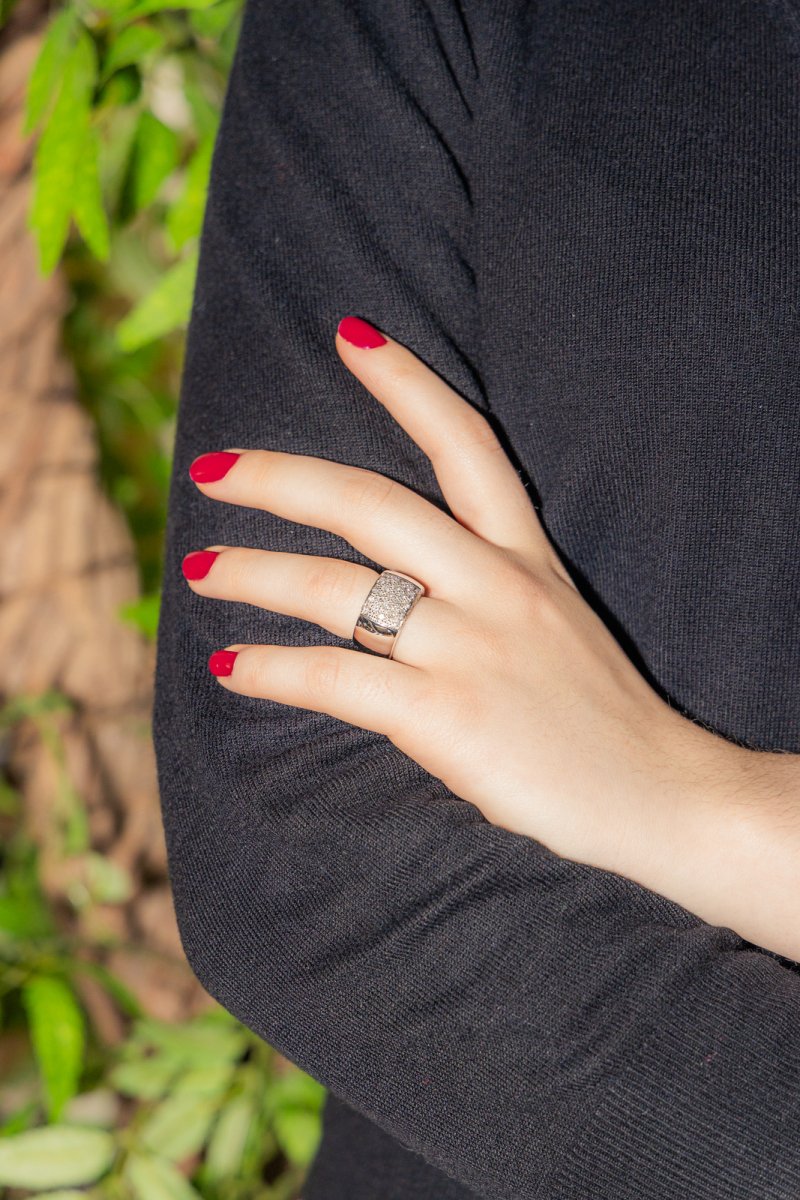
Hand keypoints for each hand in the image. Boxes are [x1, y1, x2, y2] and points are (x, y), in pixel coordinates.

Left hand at [182, 315, 798, 955]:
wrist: (663, 798)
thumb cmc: (600, 716)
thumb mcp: (556, 621)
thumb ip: (485, 588)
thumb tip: (390, 583)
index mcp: (527, 556)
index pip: (465, 444)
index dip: (405, 382)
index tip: (349, 333)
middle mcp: (498, 587)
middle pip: (371, 503)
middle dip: (280, 479)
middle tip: (212, 470)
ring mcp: (473, 650)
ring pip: (338, 590)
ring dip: (254, 574)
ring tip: (199, 570)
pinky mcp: (449, 719)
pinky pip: (336, 679)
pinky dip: (273, 670)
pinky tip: (233, 668)